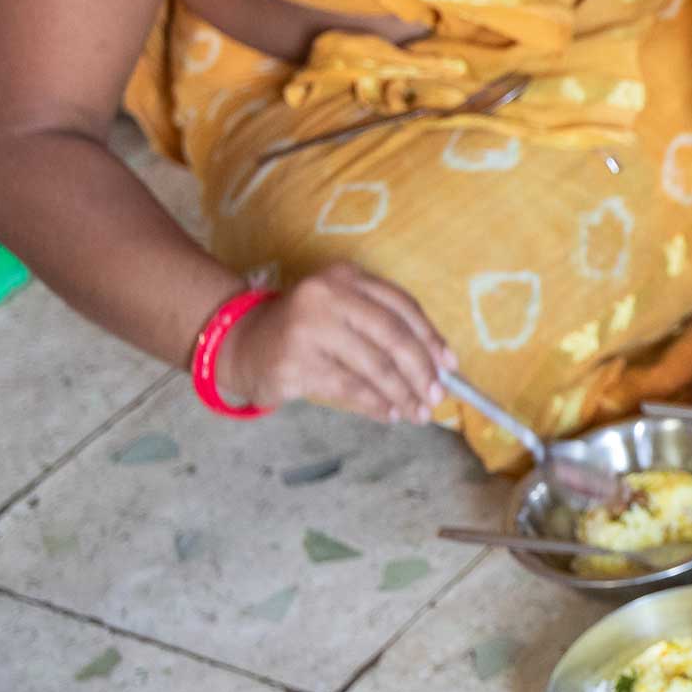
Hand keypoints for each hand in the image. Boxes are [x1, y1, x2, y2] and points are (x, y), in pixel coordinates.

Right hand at [218, 265, 453, 424]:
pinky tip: (389, 414)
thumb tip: (440, 365)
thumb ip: (384, 328)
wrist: (242, 344)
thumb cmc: (306, 331)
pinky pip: (349, 389)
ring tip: (417, 412)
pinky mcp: (295, 362)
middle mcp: (328, 295)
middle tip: (436, 397)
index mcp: (347, 276)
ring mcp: (309, 328)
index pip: (403, 306)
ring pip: (374, 367)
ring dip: (402, 394)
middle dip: (421, 371)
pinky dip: (376, 404)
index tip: (450, 367)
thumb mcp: (343, 313)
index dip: (431, 338)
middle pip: (393, 336)